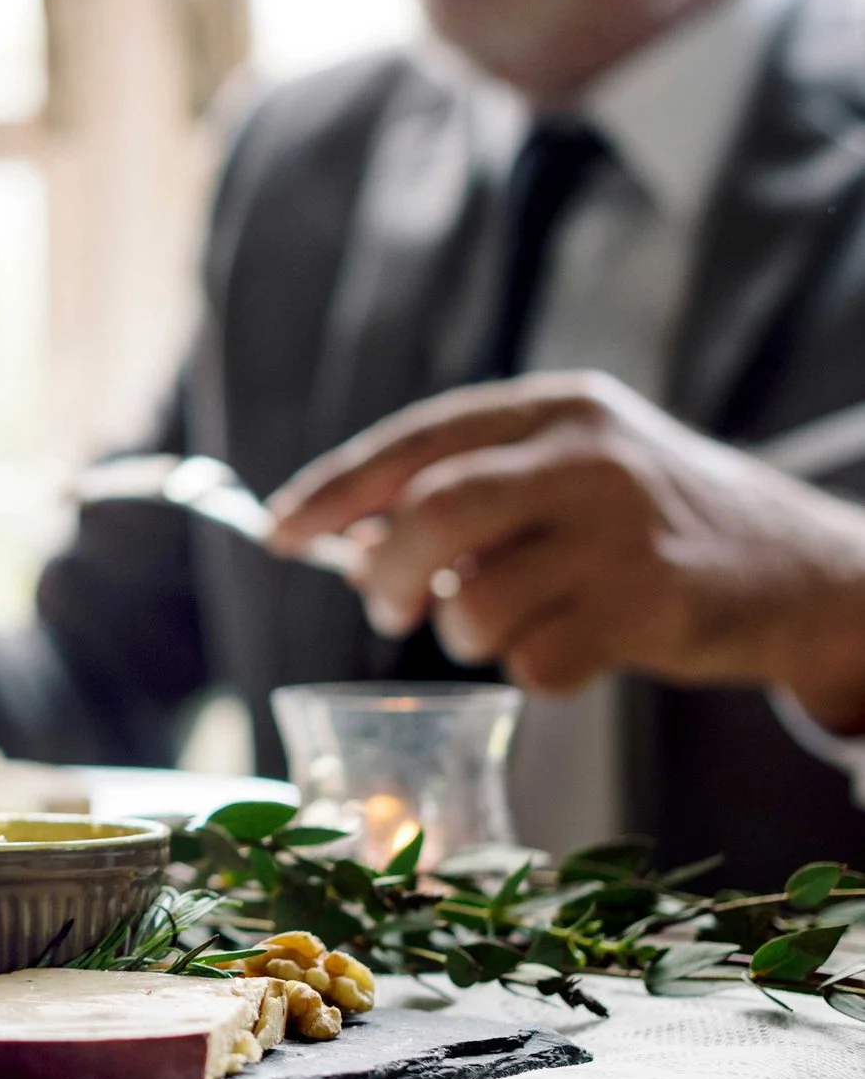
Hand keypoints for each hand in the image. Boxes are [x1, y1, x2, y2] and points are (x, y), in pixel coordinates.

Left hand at [265, 372, 864, 728]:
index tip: (274, 532)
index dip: (333, 490)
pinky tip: (570, 649)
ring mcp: (624, 529)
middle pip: (432, 511)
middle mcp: (588, 455)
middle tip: (386, 606)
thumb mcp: (564, 477)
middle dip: (388, 572)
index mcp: (554, 408)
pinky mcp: (653, 605)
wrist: (804, 570)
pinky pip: (537, 661)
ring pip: (478, 599)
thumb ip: (462, 497)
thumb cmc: (649, 526)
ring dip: (467, 632)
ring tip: (504, 625)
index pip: (413, 441)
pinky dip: (531, 670)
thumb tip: (342, 546)